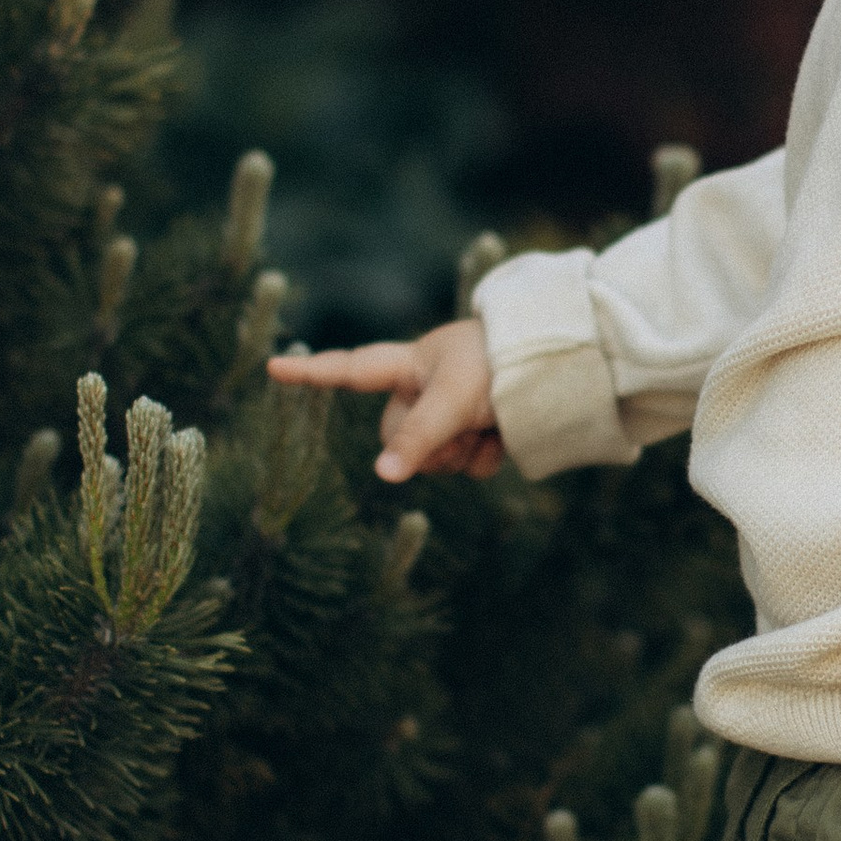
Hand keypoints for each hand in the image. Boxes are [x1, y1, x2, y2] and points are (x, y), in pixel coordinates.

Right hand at [265, 318, 501, 480]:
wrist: (565, 365)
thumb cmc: (501, 364)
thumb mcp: (452, 399)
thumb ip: (415, 438)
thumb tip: (382, 476)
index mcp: (410, 364)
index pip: (350, 370)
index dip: (311, 372)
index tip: (274, 368)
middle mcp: (426, 388)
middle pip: (395, 436)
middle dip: (426, 444)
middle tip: (462, 425)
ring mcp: (453, 413)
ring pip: (433, 459)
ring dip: (461, 453)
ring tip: (489, 425)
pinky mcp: (480, 433)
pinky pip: (466, 467)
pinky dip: (484, 459)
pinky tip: (504, 440)